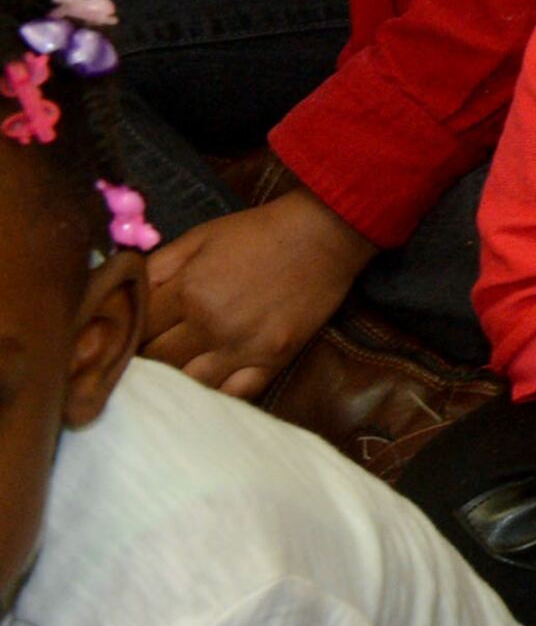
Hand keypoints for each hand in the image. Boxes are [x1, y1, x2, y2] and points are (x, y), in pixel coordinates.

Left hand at [141, 186, 377, 399]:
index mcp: (188, 291)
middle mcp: (212, 326)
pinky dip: (216, 394)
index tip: (121, 337)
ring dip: (175, 381)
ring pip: (189, 385)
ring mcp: (245, 347)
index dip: (124, 333)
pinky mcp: (274, 359)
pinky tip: (206, 387)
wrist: (324, 233)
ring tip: (170, 376)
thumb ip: (157, 267)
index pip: (136, 330)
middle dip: (144, 360)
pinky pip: (235, 394)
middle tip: (141, 359)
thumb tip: (120, 292)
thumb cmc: (258, 231)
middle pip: (157, 363)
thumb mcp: (200, 236)